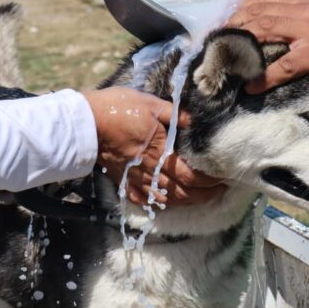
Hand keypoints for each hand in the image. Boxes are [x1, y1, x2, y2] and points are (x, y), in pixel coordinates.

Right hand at [82, 88, 225, 206]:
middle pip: (182, 192)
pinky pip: (144, 200)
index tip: (224, 178)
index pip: (191, 174)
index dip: (210, 181)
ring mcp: (136, 179)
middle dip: (205, 195)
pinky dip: (159, 204)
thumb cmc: (118, 109)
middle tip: (220, 191)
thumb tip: (195, 122)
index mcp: (160, 151)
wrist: (84, 122)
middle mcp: (150, 170)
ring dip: (187, 202)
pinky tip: (169, 202)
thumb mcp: (151, 103)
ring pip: (166, 200)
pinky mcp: (124, 182)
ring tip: (202, 197)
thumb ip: (175, 115)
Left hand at [228, 0, 308, 92]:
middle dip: (231, 27)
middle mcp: (304, 11)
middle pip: (257, 13)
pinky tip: (252, 86)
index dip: (237, 11)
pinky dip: (264, 76)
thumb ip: (297, 22)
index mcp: (304, 2)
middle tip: (214, 45)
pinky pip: (283, 65)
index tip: (221, 25)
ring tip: (224, 60)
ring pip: (264, 31)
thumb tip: (269, 34)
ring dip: (240, 46)